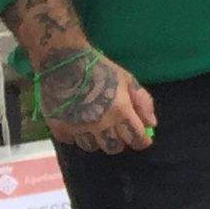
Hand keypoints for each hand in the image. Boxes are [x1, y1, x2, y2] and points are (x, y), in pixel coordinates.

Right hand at [38, 44, 156, 154]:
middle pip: (113, 147)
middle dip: (120, 141)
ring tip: (98, 126)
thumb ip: (142, 102)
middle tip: (119, 131)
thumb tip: (151, 124)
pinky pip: (71, 141)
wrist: (64, 61)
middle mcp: (99, 124)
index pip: (136, 139)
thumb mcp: (128, 79)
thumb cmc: (100, 68)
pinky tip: (79, 124)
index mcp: (120, 112)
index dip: (142, 141)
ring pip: (92, 147)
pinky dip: (77, 136)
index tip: (142, 138)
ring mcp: (78, 128)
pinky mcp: (58, 127)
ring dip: (98, 140)